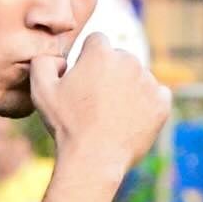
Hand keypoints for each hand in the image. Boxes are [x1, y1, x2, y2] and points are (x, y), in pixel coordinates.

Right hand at [31, 34, 170, 183]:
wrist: (93, 159)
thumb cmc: (66, 125)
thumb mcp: (40, 90)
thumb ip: (43, 62)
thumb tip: (59, 59)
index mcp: (100, 52)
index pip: (96, 42)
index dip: (87, 60)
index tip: (82, 81)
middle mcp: (128, 60)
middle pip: (119, 58)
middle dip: (109, 73)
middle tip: (95, 102)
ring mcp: (148, 81)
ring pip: (137, 77)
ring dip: (127, 89)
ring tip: (110, 115)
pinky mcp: (161, 102)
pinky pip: (155, 96)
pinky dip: (145, 105)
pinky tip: (128, 120)